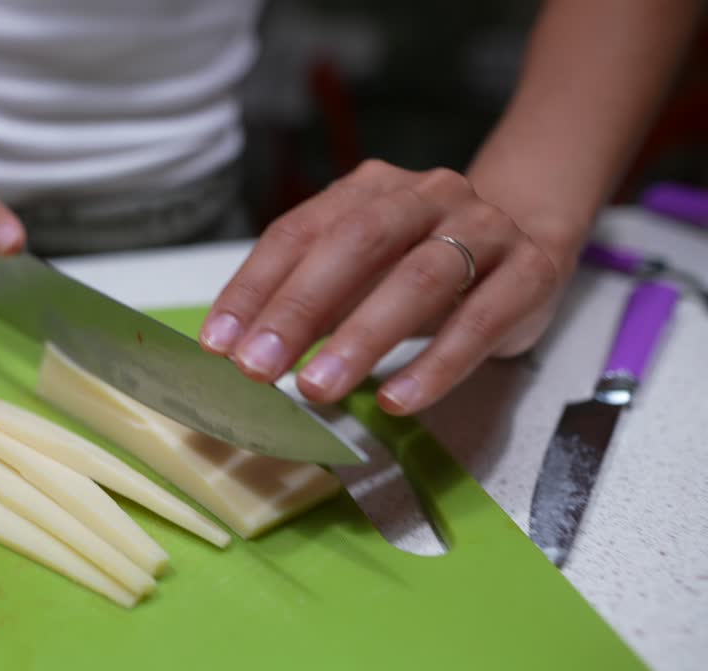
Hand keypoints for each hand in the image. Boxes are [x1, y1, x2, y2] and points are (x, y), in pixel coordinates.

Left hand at [200, 159, 580, 414]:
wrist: (530, 234)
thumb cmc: (420, 262)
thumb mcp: (359, 272)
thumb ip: (308, 300)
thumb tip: (241, 350)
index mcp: (367, 190)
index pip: (298, 232)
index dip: (254, 287)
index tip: (219, 344)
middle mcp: (424, 196)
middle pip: (356, 244)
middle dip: (299, 308)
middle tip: (258, 368)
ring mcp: (483, 228)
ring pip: (419, 279)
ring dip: (361, 338)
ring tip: (317, 389)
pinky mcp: (530, 270)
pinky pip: (482, 320)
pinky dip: (435, 364)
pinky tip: (397, 400)